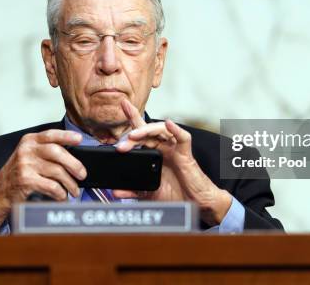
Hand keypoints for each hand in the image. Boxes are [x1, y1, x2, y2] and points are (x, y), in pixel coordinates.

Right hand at [0, 129, 85, 232]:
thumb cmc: (19, 173)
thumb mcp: (30, 156)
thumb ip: (47, 151)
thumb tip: (74, 156)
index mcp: (30, 141)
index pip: (51, 134)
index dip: (67, 136)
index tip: (79, 139)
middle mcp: (27, 150)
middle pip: (57, 152)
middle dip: (74, 164)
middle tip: (82, 174)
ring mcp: (25, 165)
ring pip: (57, 171)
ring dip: (70, 183)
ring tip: (74, 190)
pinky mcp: (26, 180)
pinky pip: (52, 186)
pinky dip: (61, 193)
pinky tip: (63, 196)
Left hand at [114, 99, 231, 225]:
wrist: (193, 204)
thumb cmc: (175, 195)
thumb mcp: (149, 193)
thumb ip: (133, 191)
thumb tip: (115, 192)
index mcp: (154, 153)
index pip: (141, 133)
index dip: (132, 119)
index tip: (122, 106)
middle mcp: (164, 148)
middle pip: (147, 131)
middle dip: (133, 132)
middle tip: (120, 144)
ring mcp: (175, 149)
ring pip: (161, 130)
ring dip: (147, 130)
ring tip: (134, 136)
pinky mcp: (186, 154)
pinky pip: (183, 138)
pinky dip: (176, 130)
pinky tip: (169, 124)